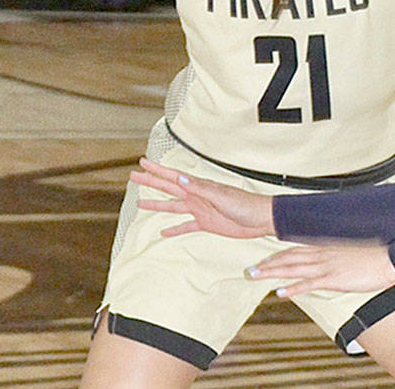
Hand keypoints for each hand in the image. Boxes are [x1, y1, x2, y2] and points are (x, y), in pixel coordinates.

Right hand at [131, 158, 274, 238]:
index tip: (142, 162)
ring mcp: (200, 209)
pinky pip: (186, 226)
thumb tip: (180, 178)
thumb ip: (200, 188)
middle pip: (168, 188)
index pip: (173, 176)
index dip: (157, 170)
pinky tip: (164, 232)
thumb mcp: (220, 195)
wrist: (260, 219)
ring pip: (173, 207)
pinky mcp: (206, 223)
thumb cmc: (245, 204)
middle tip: (134, 176)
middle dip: (151, 182)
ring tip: (141, 203)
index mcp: (199, 187)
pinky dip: (174, 229)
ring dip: (158, 205)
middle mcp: (197, 196)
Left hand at [248, 244, 394, 296]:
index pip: (295, 250)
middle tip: (250, 270)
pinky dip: (294, 287)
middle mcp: (322, 254)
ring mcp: (326, 266)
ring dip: (273, 273)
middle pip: (288, 258)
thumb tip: (329, 260)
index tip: (263, 260)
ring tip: (255, 277)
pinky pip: (309, 284)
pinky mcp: (334, 278)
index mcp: (325, 247)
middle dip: (268, 264)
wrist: (389, 257)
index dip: (277, 255)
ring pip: (293, 268)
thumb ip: (336, 254)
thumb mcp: (351, 251)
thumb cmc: (374, 254)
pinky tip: (281, 291)